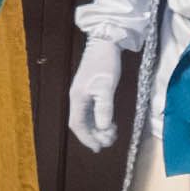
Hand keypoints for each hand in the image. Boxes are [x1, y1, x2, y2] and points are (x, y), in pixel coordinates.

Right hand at [67, 35, 128, 154]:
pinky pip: (91, 111)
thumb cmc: (105, 63)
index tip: (99, 148)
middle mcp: (77, 98)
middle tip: (110, 140)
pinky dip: (99, 119)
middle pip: (81, 123)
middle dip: (94, 135)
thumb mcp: (106, 87)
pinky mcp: (89, 89)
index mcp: (77, 98)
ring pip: (87, 118)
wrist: (105, 42)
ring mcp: (82, 94)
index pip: (78, 125)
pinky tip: (109, 121)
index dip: (87, 138)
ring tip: (112, 132)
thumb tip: (102, 127)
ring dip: (98, 128)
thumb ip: (104, 108)